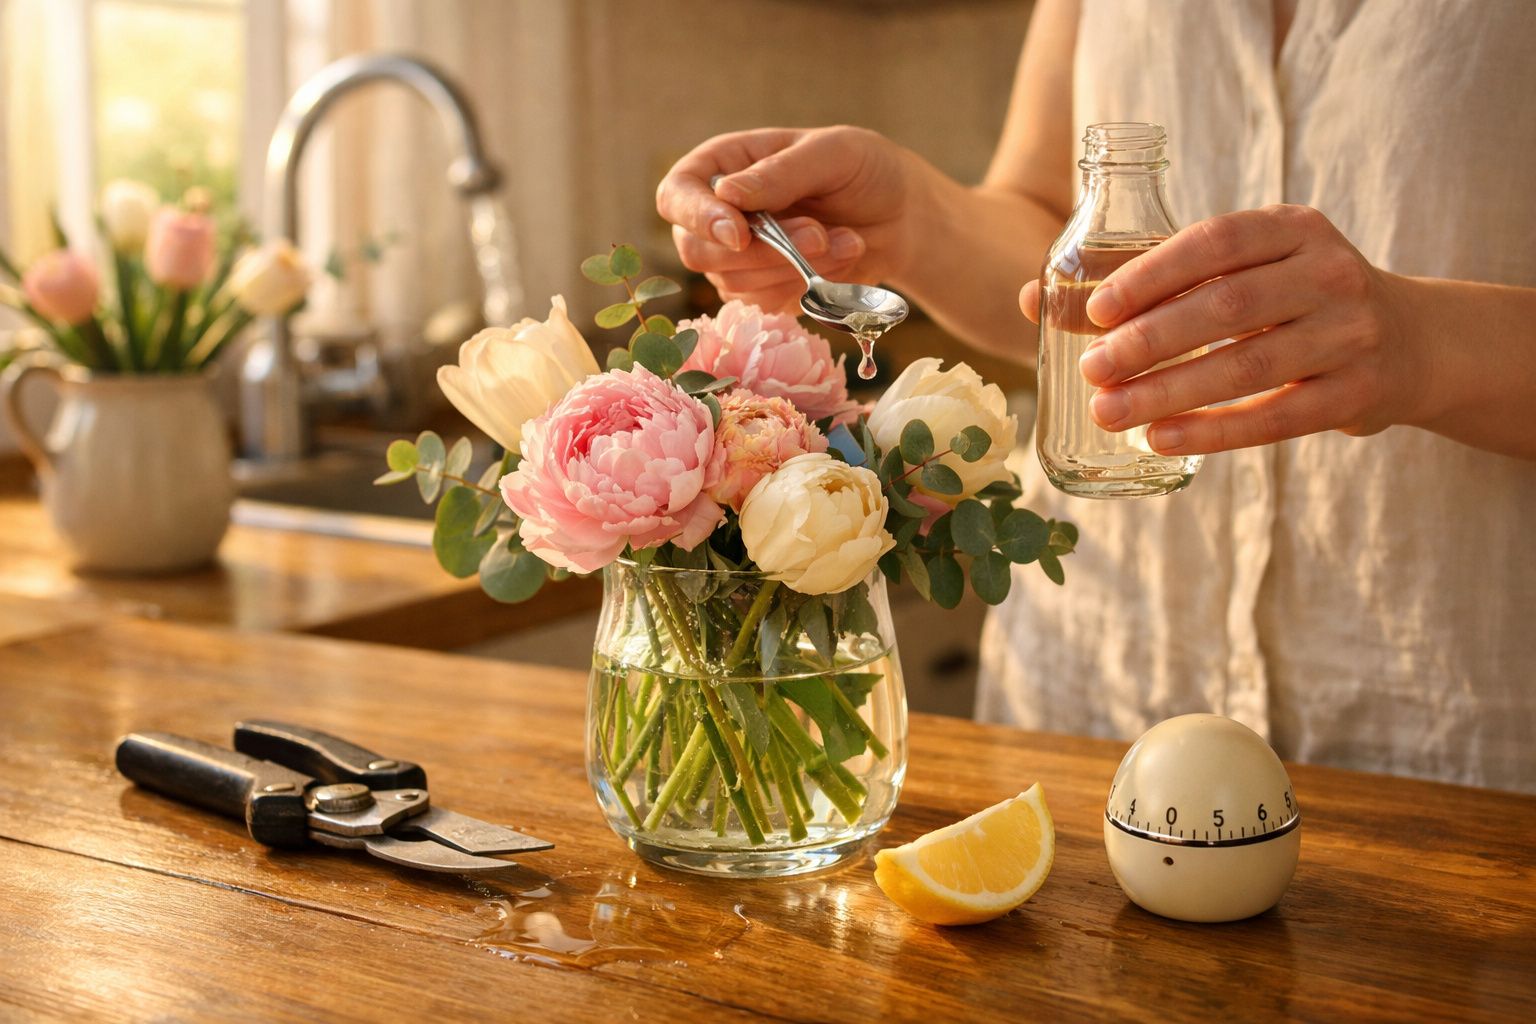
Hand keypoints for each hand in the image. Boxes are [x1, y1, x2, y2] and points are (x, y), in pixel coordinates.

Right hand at [656, 127, 916, 313]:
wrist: (900, 216)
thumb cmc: (863, 169)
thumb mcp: (832, 154)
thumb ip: (781, 173)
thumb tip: (727, 194)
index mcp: (721, 166)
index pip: (676, 196)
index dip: (697, 218)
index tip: (739, 234)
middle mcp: (717, 215)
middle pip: (699, 252)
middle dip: (763, 252)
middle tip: (819, 234)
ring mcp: (735, 259)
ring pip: (735, 284)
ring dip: (796, 268)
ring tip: (847, 240)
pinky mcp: (761, 292)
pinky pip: (765, 305)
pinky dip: (807, 287)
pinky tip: (840, 261)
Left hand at [1018, 205, 1426, 454]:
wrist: (1413, 343)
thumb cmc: (1293, 300)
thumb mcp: (1242, 272)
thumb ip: (1151, 281)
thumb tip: (1033, 299)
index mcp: (1295, 228)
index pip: (1216, 242)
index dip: (1152, 274)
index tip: (1095, 309)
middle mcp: (1330, 273)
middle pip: (1227, 307)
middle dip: (1150, 340)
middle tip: (1091, 368)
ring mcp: (1350, 334)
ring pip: (1247, 365)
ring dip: (1169, 392)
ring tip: (1107, 412)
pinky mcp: (1357, 395)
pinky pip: (1275, 417)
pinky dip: (1212, 431)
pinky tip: (1159, 439)